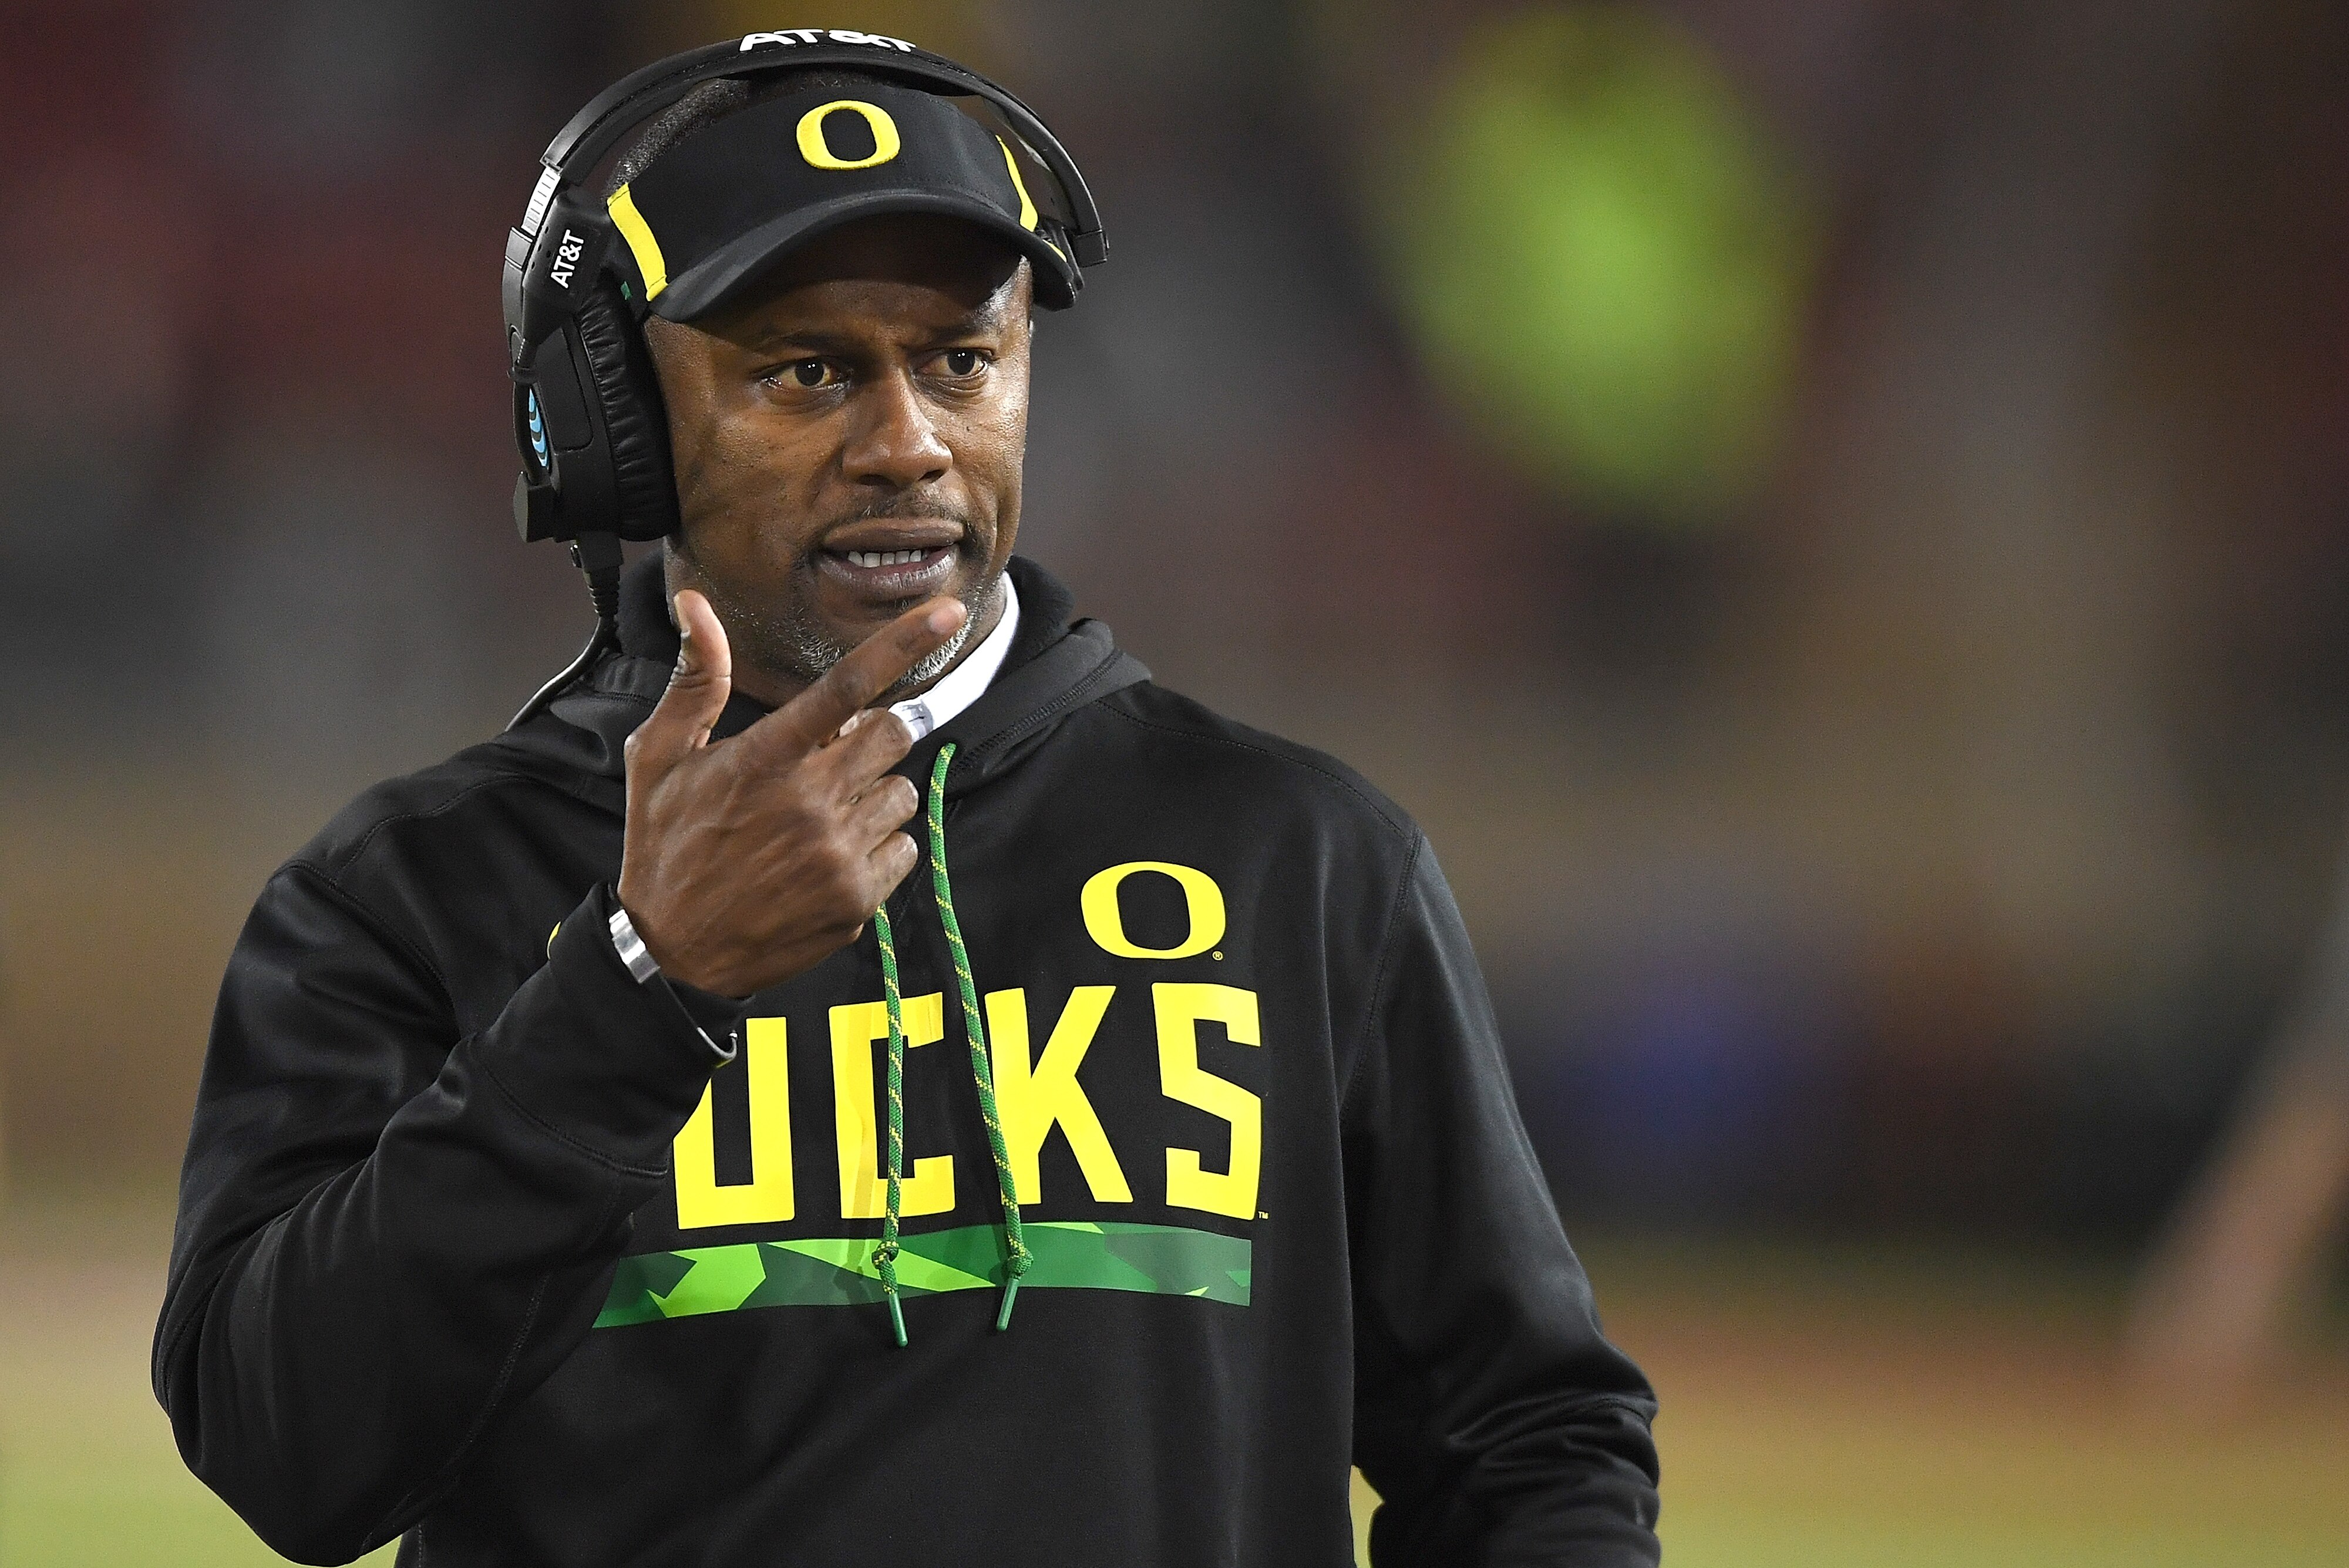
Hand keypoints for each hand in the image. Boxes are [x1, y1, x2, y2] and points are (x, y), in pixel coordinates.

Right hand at [614, 588, 966, 997]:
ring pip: (902, 793)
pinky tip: (832, 856)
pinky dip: (880, 846)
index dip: (905, 643)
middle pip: (893, 734)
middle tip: (835, 756)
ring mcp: (839, 854)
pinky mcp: (858, 899)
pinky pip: (904, 848)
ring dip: (873, 794)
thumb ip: (696, 679)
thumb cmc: (666, 845)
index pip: (849, 685)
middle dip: (873, 737)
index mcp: (767, 758)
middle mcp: (811, 802)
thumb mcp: (659, 758)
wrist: (673, 951)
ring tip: (822, 817)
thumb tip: (694, 602)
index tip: (949, 612)